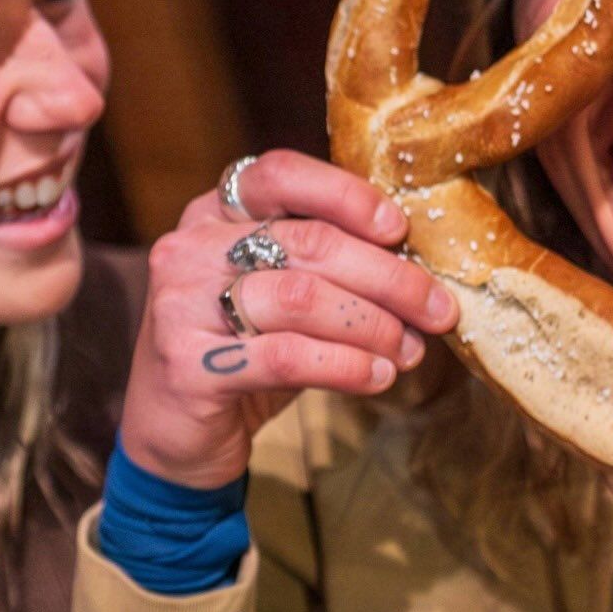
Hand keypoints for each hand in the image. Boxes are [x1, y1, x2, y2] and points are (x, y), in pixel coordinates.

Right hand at [119, 150, 457, 488]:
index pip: (280, 175)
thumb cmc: (241, 353)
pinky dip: (346, 366)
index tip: (398, 228)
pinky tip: (377, 377)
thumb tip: (418, 269)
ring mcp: (182, 305)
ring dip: (373, 325)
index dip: (346, 195)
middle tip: (439, 309)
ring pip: (302, 298)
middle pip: (308, 242)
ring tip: (409, 350)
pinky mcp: (189, 366)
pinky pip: (288, 356)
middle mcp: (190, 248)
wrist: (174, 435)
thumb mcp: (279, 295)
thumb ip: (326, 267)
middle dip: (389, 277)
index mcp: (212, 214)